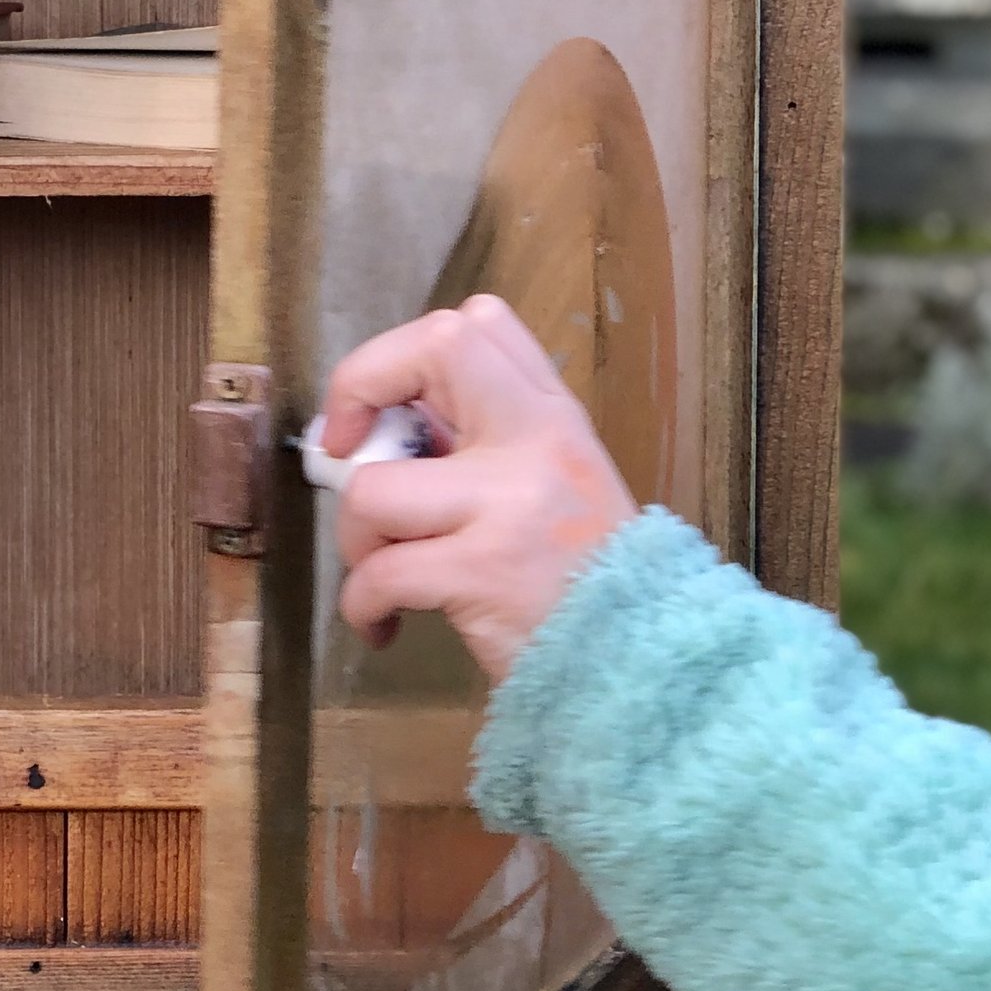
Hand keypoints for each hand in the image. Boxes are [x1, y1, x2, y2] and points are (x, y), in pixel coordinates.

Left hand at [319, 295, 636, 683]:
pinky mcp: (481, 572)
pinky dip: (362, 604)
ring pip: (373, 487)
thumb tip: (385, 432)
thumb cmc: (584, 584)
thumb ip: (488, 448)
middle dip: (361, 389)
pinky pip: (378, 574)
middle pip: (436, 346)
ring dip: (357, 540)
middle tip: (348, 458)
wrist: (642, 667)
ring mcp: (508, 505)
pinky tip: (383, 625)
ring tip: (383, 577)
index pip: (478, 324)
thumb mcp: (554, 488)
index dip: (406, 354)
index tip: (381, 414)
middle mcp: (537, 441)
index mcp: (552, 417)